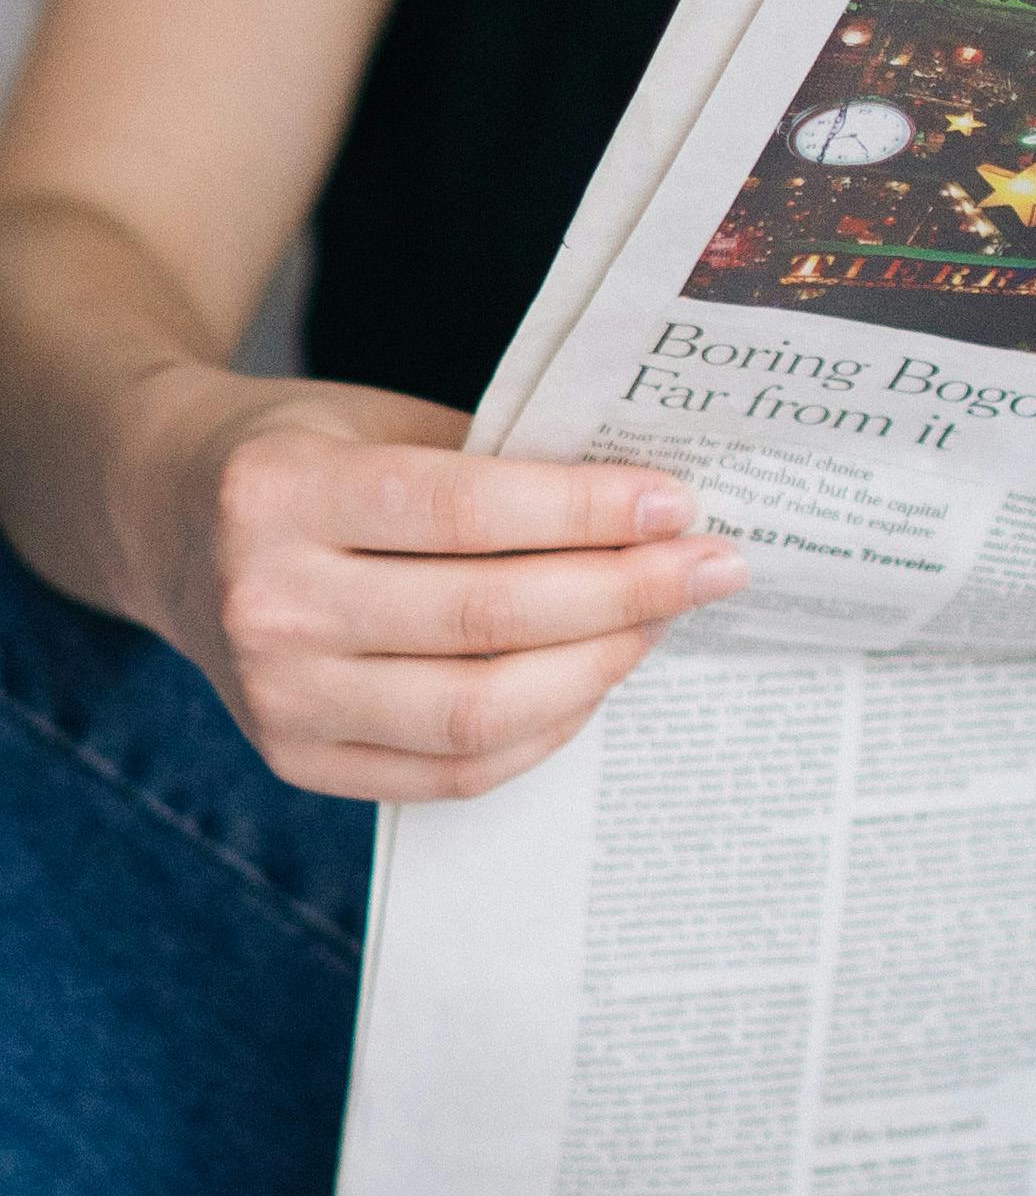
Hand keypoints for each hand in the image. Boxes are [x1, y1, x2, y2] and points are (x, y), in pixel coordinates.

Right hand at [123, 364, 746, 801]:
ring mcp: (274, 697)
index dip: (587, 511)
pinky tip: (595, 679)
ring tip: (661, 621)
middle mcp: (265, 602)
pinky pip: (453, 773)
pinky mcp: (295, 760)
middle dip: (624, 594)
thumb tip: (652, 507)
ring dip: (598, 668)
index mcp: (278, 492)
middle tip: (714, 567)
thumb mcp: (373, 422)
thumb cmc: (297, 454)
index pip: (466, 511)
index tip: (680, 504)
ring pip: (478, 712)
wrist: (160, 516)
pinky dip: (544, 730)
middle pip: (486, 620)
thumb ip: (492, 464)